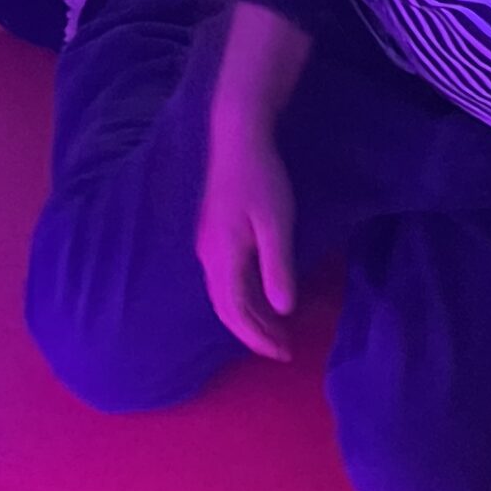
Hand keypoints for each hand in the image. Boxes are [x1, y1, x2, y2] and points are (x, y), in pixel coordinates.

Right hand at [197, 115, 296, 360]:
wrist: (236, 138)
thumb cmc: (261, 179)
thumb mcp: (276, 224)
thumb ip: (277, 267)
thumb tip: (282, 310)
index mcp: (223, 256)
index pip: (235, 312)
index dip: (257, 337)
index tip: (283, 353)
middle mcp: (208, 255)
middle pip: (226, 308)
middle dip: (253, 333)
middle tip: (283, 349)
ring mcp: (207, 244)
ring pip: (224, 293)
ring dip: (249, 315)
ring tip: (276, 329)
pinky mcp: (212, 233)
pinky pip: (225, 278)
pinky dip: (244, 297)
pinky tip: (261, 296)